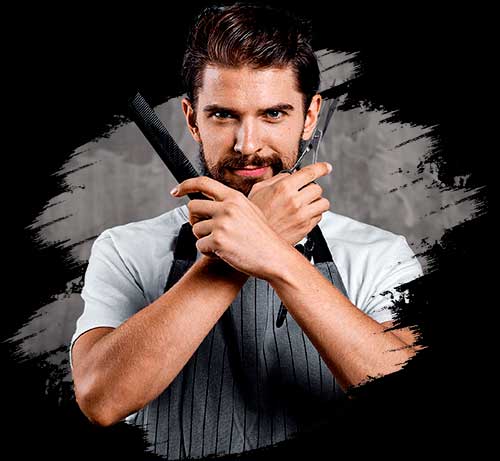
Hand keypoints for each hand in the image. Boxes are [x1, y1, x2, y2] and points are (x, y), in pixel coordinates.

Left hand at [171, 177, 292, 279]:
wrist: (276, 257)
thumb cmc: (264, 239)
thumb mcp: (250, 211)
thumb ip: (230, 204)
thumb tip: (208, 202)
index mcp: (235, 198)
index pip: (203, 183)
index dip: (186, 185)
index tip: (176, 191)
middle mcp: (227, 207)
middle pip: (192, 207)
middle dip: (194, 220)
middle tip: (204, 230)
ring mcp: (222, 224)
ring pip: (195, 229)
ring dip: (204, 239)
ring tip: (223, 245)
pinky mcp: (218, 241)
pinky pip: (199, 246)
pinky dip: (208, 252)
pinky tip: (224, 253)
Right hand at [248, 162, 331, 244]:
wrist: (254, 238)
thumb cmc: (255, 214)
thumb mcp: (259, 190)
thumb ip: (277, 179)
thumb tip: (290, 175)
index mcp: (284, 188)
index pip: (310, 173)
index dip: (321, 168)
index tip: (326, 167)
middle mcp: (295, 201)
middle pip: (318, 188)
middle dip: (311, 189)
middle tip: (303, 192)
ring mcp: (302, 215)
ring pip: (323, 203)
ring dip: (317, 202)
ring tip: (306, 204)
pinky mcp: (305, 228)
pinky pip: (319, 217)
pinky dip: (314, 214)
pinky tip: (302, 215)